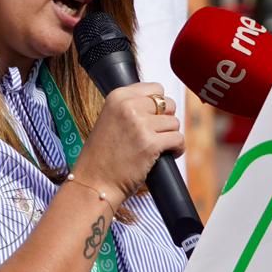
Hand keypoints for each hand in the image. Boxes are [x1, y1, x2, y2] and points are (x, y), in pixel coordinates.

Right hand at [70, 82, 183, 197]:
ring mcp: (140, 124)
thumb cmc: (101, 155)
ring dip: (170, 136)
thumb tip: (160, 102)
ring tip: (157, 148)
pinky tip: (166, 155)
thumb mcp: (109, 120)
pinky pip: (178, 139)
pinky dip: (176, 149)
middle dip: (166, 120)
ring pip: (175, 123)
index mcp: (117, 97)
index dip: (158, 105)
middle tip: (154, 135)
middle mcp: (128, 106)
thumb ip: (130, 107)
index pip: (155, 88)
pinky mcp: (150, 143)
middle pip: (168, 104)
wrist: (93, 182)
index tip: (152, 119)